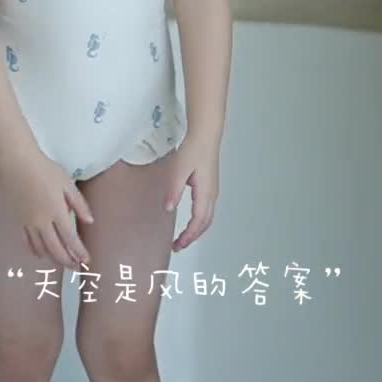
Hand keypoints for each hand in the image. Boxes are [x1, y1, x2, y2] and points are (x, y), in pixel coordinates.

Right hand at [0, 150, 93, 269]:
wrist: (17, 163)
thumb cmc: (44, 169)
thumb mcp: (67, 183)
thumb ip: (79, 204)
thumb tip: (90, 221)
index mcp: (57, 211)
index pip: (70, 238)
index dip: (79, 252)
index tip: (86, 260)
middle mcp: (42, 221)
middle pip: (56, 249)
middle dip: (67, 261)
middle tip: (76, 267)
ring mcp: (28, 223)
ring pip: (41, 248)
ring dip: (53, 258)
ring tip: (62, 262)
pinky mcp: (18, 220)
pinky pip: (27, 242)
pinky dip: (35, 251)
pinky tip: (41, 254)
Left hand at [164, 135, 219, 251]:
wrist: (206, 135)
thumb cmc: (193, 150)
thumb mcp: (179, 169)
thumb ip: (174, 190)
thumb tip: (168, 208)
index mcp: (205, 193)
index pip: (197, 221)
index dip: (188, 236)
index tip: (177, 245)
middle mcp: (212, 195)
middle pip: (205, 224)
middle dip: (192, 237)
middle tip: (178, 246)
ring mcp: (212, 191)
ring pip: (207, 218)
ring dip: (196, 230)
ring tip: (183, 237)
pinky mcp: (210, 186)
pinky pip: (206, 210)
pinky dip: (199, 221)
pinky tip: (189, 221)